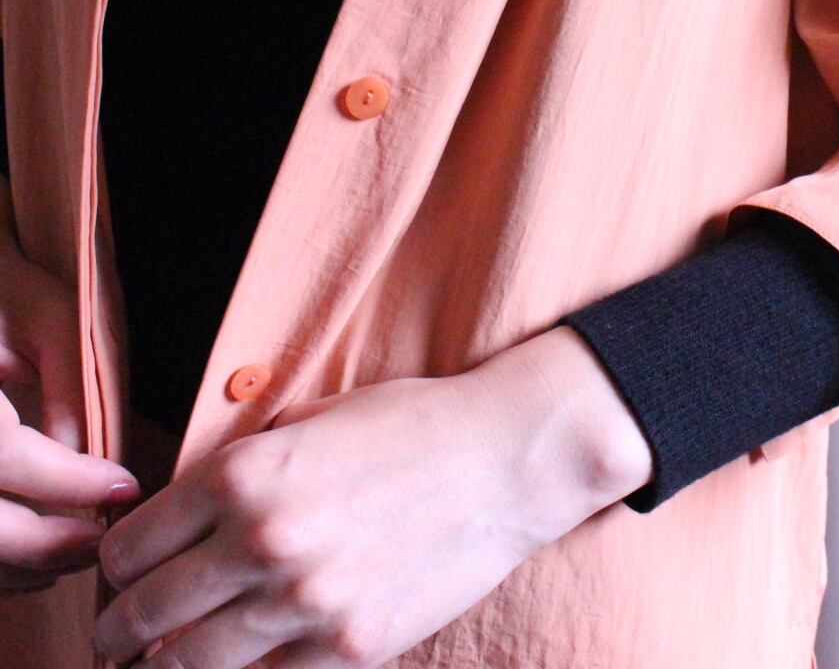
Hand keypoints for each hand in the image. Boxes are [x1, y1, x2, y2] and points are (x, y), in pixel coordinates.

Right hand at [0, 180, 142, 595]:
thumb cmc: (5, 287)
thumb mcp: (44, 311)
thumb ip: (65, 381)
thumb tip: (87, 453)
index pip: (3, 458)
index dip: (68, 483)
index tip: (126, 488)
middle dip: (45, 542)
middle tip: (106, 540)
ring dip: (15, 566)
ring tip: (77, 552)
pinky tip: (31, 558)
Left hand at [92, 326, 653, 667]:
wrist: (504, 458)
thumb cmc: (412, 422)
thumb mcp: (314, 416)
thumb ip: (246, 462)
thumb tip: (191, 510)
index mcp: (244, 473)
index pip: (128, 547)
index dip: (114, 565)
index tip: (120, 575)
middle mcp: (262, 541)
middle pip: (140, 614)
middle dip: (116, 629)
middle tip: (116, 634)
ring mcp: (305, 603)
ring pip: (185, 663)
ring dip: (163, 662)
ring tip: (159, 658)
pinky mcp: (347, 649)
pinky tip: (246, 653)